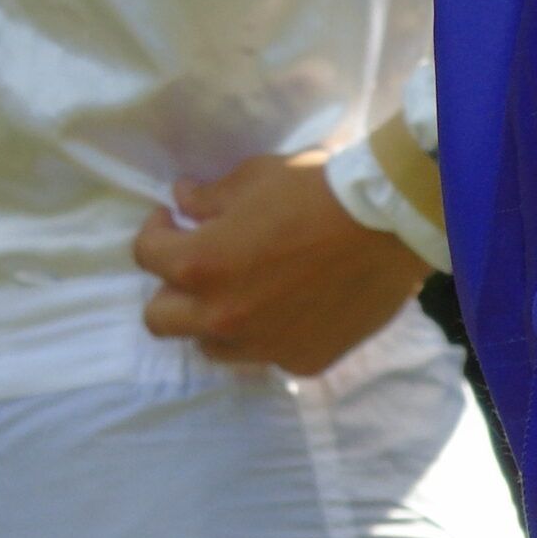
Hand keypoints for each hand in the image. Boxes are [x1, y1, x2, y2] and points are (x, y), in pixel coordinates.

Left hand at [134, 151, 429, 375]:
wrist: (390, 221)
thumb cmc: (317, 188)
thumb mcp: (255, 177)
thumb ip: (209, 197)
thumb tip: (181, 201)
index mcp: (202, 266)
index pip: (146, 256)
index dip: (156, 230)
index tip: (174, 218)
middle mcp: (223, 316)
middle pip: (161, 320)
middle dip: (169, 287)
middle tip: (197, 262)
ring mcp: (263, 346)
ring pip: (209, 345)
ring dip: (213, 317)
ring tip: (242, 288)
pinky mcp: (303, 360)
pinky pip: (266, 352)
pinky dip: (266, 330)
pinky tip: (291, 302)